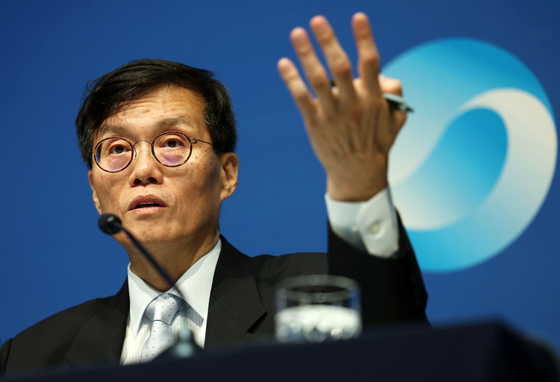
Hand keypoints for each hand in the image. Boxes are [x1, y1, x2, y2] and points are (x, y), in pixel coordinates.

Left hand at [278, 13, 406, 201]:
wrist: (358, 173)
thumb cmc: (376, 142)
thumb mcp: (395, 120)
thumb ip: (394, 95)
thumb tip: (386, 77)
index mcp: (374, 99)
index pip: (371, 63)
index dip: (365, 38)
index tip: (358, 16)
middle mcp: (353, 104)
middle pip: (340, 66)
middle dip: (329, 41)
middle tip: (317, 19)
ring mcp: (332, 114)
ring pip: (318, 79)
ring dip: (306, 54)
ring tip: (296, 33)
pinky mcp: (315, 123)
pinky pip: (301, 98)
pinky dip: (291, 80)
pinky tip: (283, 63)